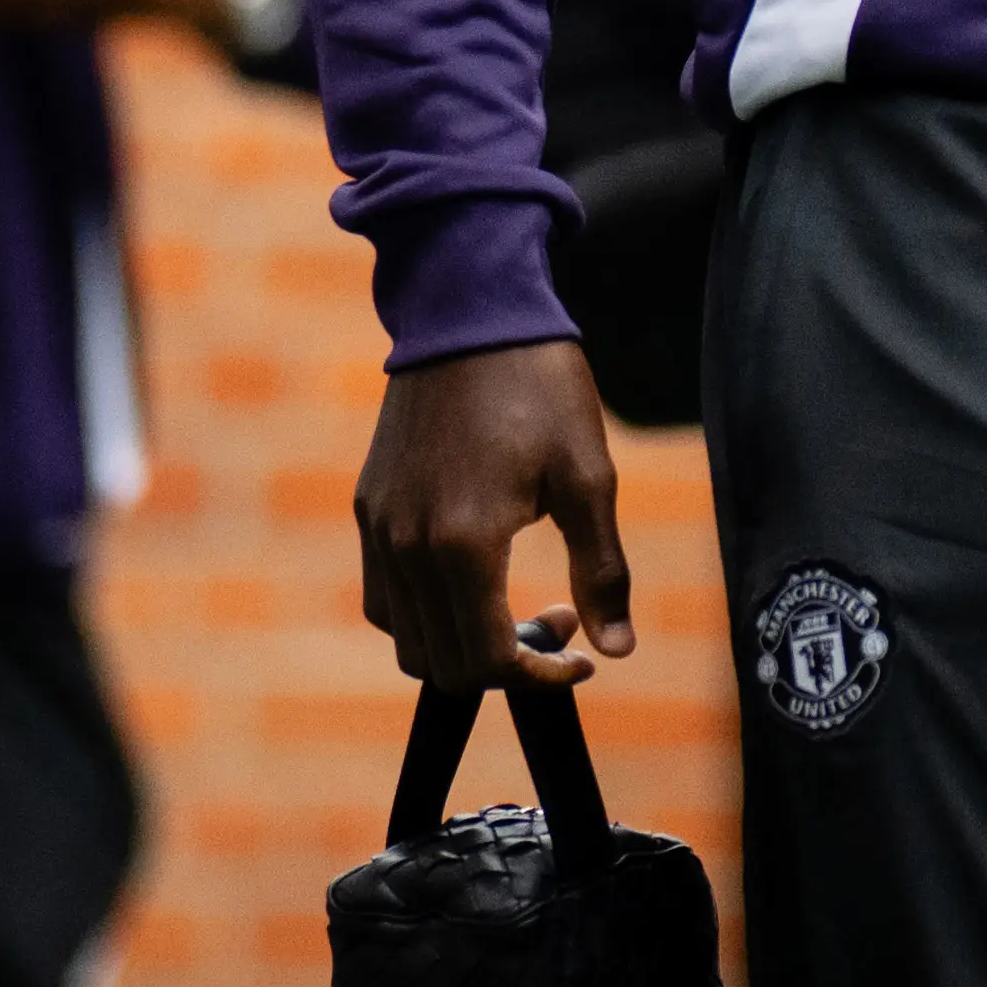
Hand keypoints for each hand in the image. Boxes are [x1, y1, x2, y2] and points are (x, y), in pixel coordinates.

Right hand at [354, 337, 634, 692]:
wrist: (470, 310)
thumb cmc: (539, 387)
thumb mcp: (588, 476)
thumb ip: (601, 571)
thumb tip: (618, 649)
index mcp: (464, 543)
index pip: (488, 661)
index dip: (542, 677)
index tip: (583, 655)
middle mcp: (408, 546)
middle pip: (441, 666)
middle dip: (504, 666)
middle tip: (556, 618)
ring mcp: (380, 527)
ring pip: (405, 640)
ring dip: (461, 644)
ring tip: (514, 600)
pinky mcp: (368, 506)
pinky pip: (382, 596)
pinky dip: (423, 614)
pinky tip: (471, 577)